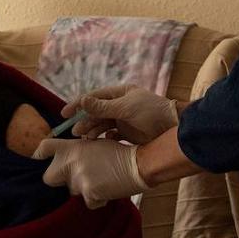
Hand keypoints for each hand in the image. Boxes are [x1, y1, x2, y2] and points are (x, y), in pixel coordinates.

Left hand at [33, 138, 149, 208]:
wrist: (138, 164)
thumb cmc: (120, 153)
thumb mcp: (96, 145)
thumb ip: (78, 152)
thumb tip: (66, 163)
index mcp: (72, 147)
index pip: (44, 148)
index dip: (38, 155)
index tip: (37, 161)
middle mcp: (71, 162)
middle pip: (48, 177)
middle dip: (59, 180)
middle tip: (74, 179)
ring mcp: (79, 178)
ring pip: (71, 191)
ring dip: (83, 190)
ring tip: (101, 181)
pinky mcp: (89, 192)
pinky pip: (88, 202)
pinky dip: (97, 200)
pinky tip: (108, 190)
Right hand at [63, 85, 178, 144]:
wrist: (173, 128)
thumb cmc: (152, 112)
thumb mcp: (126, 108)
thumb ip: (103, 106)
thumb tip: (83, 100)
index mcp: (119, 94)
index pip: (94, 97)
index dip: (78, 105)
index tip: (65, 114)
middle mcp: (119, 105)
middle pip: (96, 113)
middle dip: (85, 121)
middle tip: (76, 132)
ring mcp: (123, 119)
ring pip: (102, 125)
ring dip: (92, 131)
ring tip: (85, 139)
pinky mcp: (128, 133)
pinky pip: (110, 135)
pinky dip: (104, 139)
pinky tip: (99, 143)